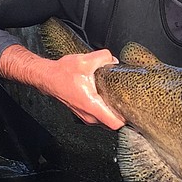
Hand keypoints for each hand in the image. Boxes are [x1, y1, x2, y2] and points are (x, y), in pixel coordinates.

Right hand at [0, 45, 125, 129]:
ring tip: (118, 100)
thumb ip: (104, 57)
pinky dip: (105, 111)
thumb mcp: (85, 61)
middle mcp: (89, 115)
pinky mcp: (83, 114)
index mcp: (91, 105)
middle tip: (129, 102)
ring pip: (106, 122)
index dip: (127, 119)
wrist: (48, 77)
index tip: (133, 110)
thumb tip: (114, 60)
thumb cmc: (62, 72)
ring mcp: (85, 116)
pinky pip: (99, 118)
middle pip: (113, 124)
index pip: (115, 123)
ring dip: (113, 113)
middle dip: (122, 114)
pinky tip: (108, 100)